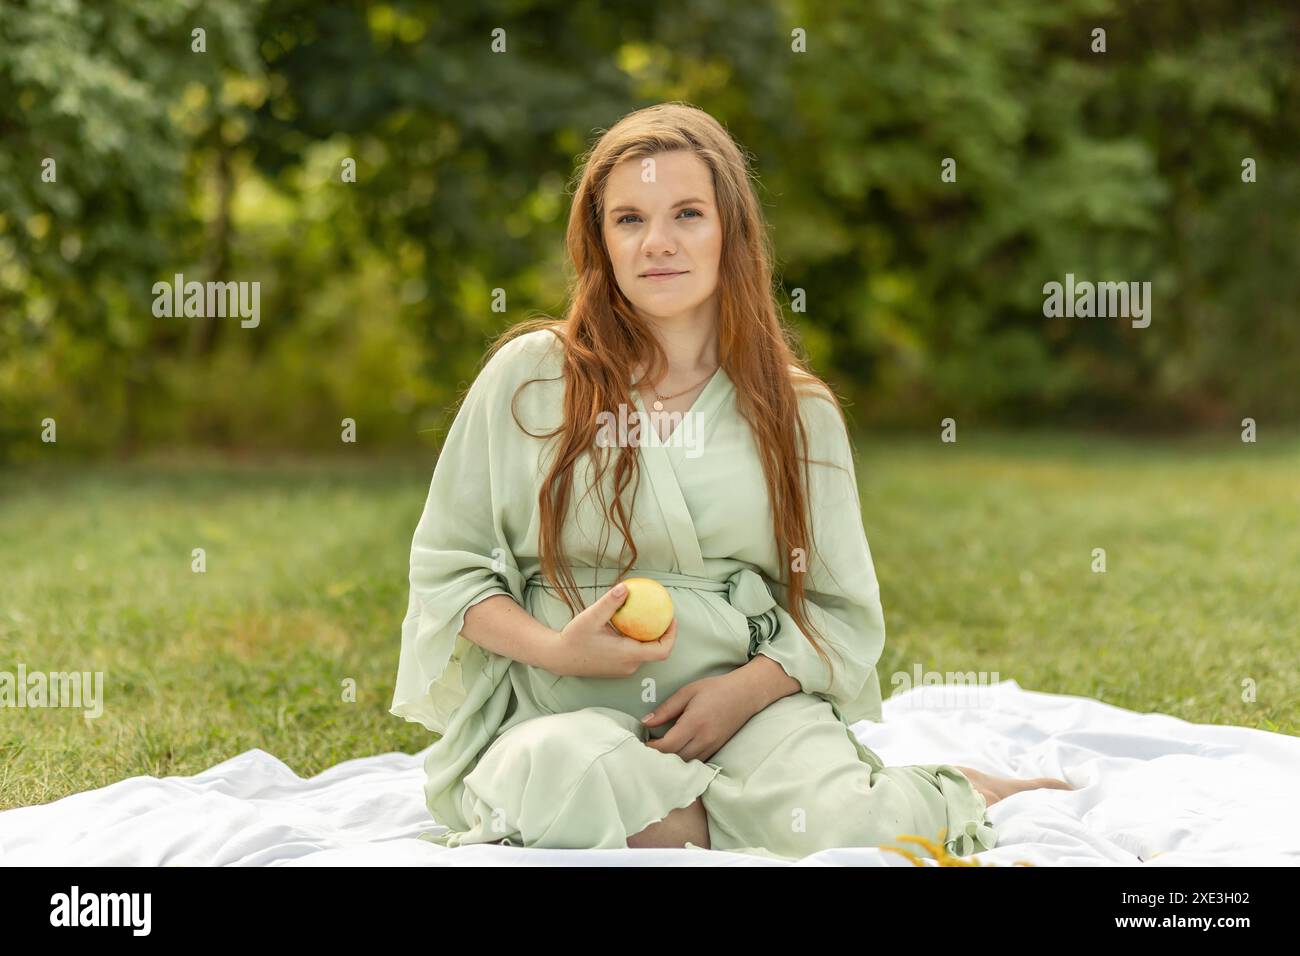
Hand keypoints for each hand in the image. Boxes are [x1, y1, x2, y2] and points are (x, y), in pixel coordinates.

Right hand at [547, 583, 677, 678]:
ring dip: (649, 636)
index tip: (671, 618)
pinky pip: (634, 654)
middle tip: (661, 612)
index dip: (672, 636)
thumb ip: (610, 603)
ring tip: (647, 616)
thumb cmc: (574, 638)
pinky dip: (638, 641)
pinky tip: (631, 625)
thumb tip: (626, 587)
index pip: (662, 650)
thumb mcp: (591, 617)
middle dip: (662, 632)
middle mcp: (629, 665)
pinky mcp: (617, 669)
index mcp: (628, 655)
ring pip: (645, 653)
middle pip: (656, 651)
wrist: (559, 658)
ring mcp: (624, 669)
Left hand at [642, 672, 758, 762]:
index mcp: (694, 723)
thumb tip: (646, 722)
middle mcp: (703, 739)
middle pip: (674, 758)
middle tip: (644, 750)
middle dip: (657, 757)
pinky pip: (695, 762)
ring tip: (657, 753)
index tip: (641, 743)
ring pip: (685, 764)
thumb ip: (666, 709)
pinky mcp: (716, 750)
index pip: (667, 746)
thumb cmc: (715, 689)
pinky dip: (682, 761)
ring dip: (669, 761)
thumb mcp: (687, 692)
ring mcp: (711, 747)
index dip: (651, 748)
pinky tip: (674, 754)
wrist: (745, 694)